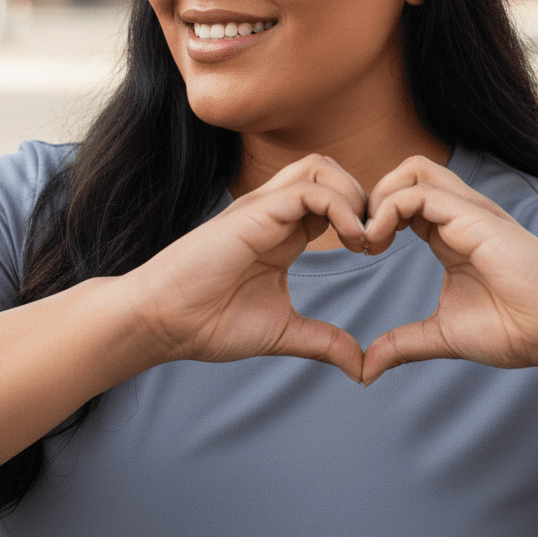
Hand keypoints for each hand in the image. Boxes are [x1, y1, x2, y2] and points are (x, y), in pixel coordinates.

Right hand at [126, 155, 368, 382]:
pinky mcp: (253, 212)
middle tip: (376, 240)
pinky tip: (352, 240)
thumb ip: (324, 342)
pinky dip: (340, 207)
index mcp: (282, 233)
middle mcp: (273, 212)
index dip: (361, 216)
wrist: (161, 322)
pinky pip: (308, 189)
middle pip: (328, 170)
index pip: (331, 198)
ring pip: (319, 167)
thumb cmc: (208, 324)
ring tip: (364, 237)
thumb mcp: (283, 332)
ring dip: (352, 195)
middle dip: (362, 196)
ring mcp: (262, 207)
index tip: (376, 251)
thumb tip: (362, 369)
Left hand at [360, 156, 537, 385]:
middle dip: (373, 196)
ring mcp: (468, 212)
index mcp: (449, 235)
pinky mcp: (474, 218)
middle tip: (361, 239)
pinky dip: (388, 210)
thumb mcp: (443, 335)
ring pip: (414, 170)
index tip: (361, 250)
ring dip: (380, 197)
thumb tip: (366, 370)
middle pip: (407, 173)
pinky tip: (380, 241)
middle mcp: (458, 216)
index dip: (375, 217)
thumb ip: (403, 345)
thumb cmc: (516, 330)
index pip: (404, 200)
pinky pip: (420, 194)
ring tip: (370, 238)